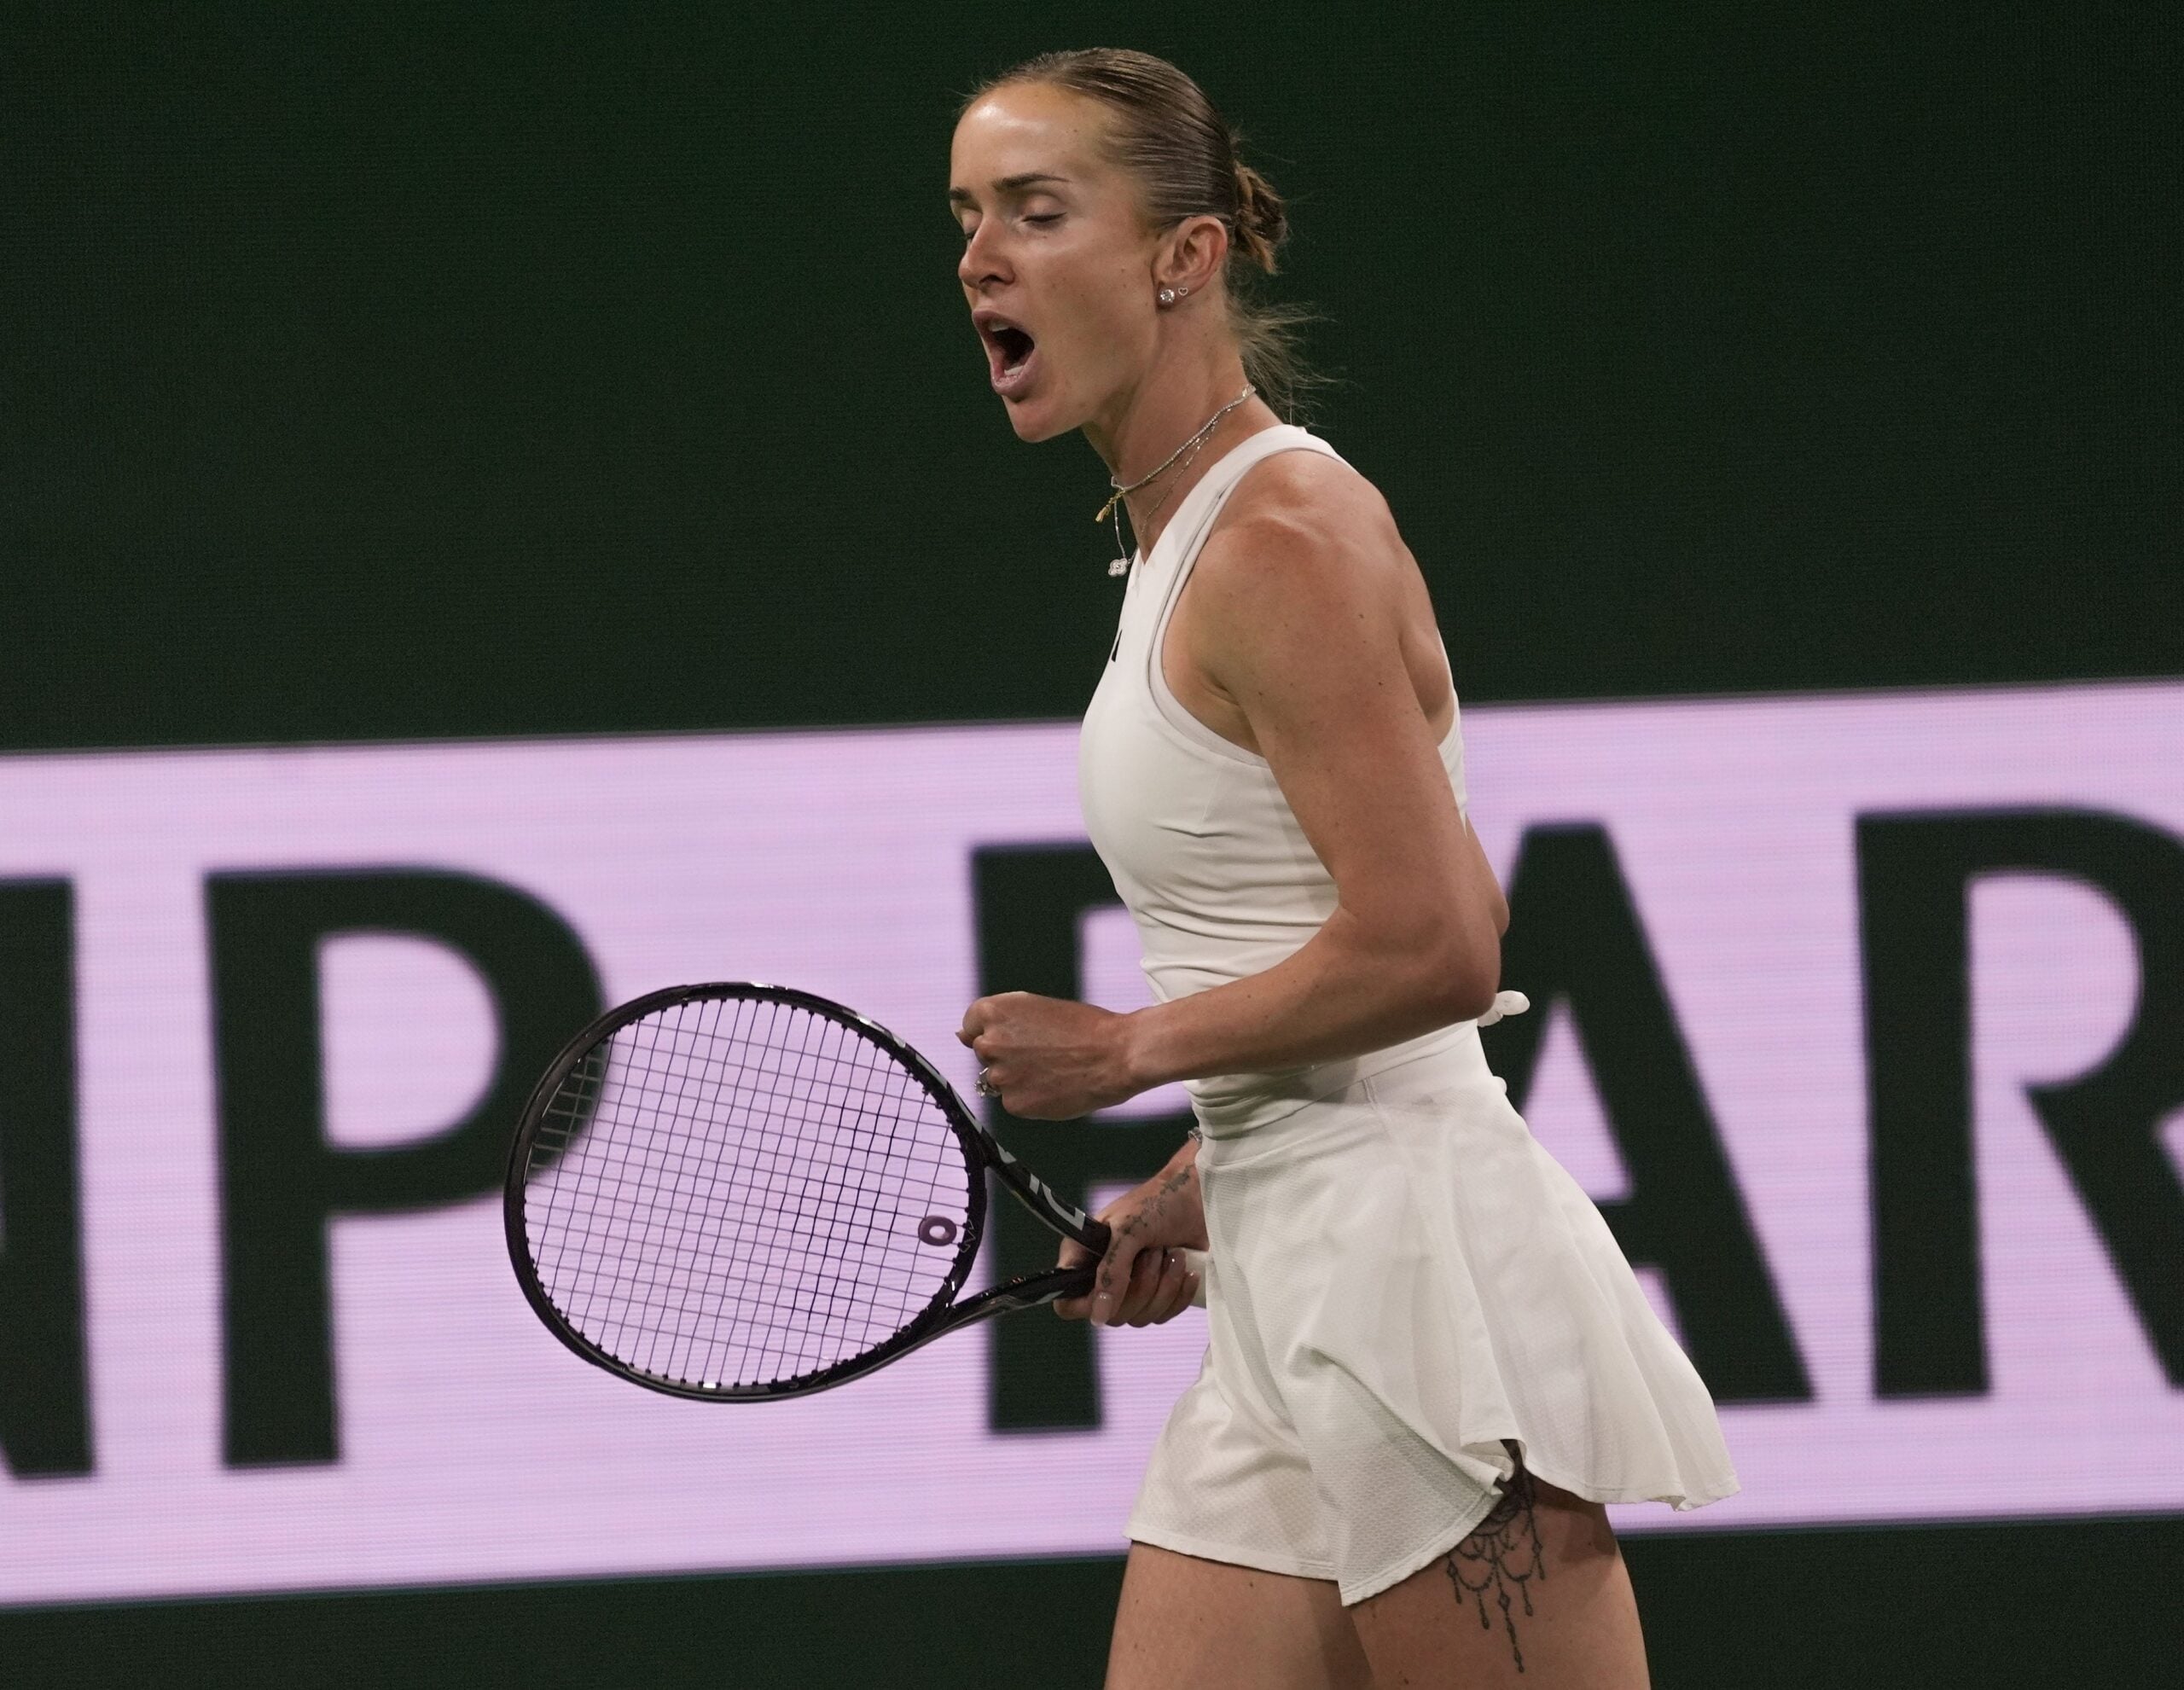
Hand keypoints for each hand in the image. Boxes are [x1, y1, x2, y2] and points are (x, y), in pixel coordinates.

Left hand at [957, 991, 1136, 1119]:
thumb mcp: (1035, 1009)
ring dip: (1018, 1078)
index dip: (998, 1030)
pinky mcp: (1015, 1104)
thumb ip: (997, 1023)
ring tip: (1054, 1069)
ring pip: (998, 1080)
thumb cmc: (1082, 1027)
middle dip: (1006, 1054)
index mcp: (992, 1011)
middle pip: (984, 1053)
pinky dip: (1031, 1098)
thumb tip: (959, 1036)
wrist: (1117, 1054)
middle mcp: (990, 1043)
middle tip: (1043, 1053)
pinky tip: (1057, 1087)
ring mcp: (1000, 1076)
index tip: (1021, 1035)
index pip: (971, 1025)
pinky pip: (1014, 1102)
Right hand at [1054, 1154, 1207, 1326]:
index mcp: (1084, 1258)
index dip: (1086, 1307)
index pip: (1067, 1303)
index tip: (1112, 1293)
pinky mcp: (1160, 1295)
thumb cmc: (1156, 1203)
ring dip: (1164, 1286)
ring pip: (1141, 1317)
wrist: (1197, 1198)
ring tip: (1173, 1254)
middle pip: (1112, 1316)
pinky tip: (1186, 1270)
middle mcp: (1104, 1278)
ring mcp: (1133, 1289)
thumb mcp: (1128, 1232)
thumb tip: (1098, 1316)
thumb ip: (1110, 1272)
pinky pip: (1164, 1315)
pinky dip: (1179, 1294)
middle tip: (1154, 1252)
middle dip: (1142, 1285)